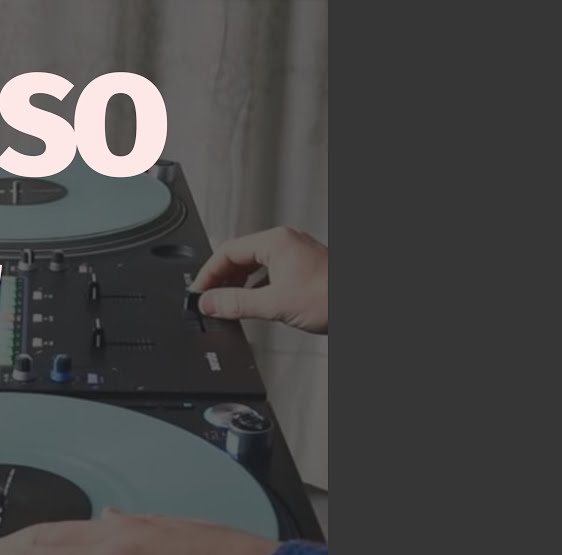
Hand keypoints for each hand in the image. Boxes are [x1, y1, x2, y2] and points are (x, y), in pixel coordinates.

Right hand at [189, 226, 327, 333]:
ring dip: (237, 284)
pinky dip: (254, 287)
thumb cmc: (332, 297)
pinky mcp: (302, 269)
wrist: (363, 306)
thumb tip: (209, 303)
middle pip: (239, 256)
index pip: (227, 252)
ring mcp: (295, 255)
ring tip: (226, 303)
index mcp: (275, 241)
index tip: (198, 293)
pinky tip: (252, 303)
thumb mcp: (275, 303)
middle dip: (221, 279)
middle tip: (208, 300)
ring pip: (254, 265)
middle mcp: (285, 243)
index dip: (208, 274)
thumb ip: (236, 303)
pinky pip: (268, 273)